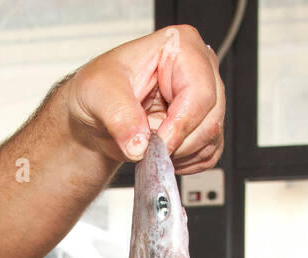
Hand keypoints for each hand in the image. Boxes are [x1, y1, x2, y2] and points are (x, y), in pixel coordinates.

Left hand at [67, 24, 224, 173]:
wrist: (95, 113)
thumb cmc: (98, 88)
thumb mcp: (98, 92)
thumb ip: (119, 116)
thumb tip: (140, 145)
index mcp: (181, 46)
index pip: (200, 92)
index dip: (180, 125)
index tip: (155, 144)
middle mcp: (201, 69)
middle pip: (210, 119)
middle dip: (177, 143)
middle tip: (147, 147)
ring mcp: (207, 98)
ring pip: (211, 138)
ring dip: (179, 154)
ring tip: (149, 145)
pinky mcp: (204, 125)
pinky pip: (208, 154)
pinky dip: (185, 162)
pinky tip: (162, 152)